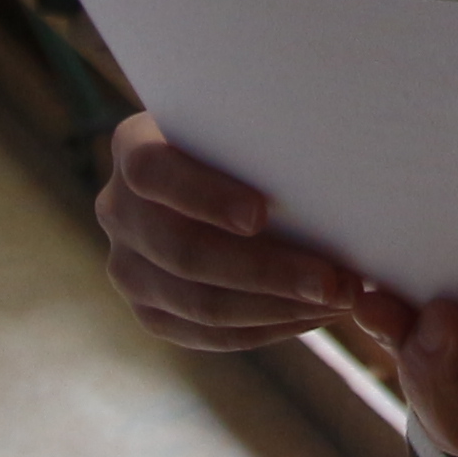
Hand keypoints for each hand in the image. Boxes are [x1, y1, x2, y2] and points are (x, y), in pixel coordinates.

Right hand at [95, 113, 383, 352]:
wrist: (220, 171)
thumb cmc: (249, 135)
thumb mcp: (247, 121)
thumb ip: (263, 136)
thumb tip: (335, 162)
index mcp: (132, 147)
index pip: (153, 172)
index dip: (204, 196)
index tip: (260, 215)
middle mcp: (117, 209)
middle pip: (183, 251)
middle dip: (267, 271)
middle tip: (335, 281)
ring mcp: (127, 267)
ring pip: (199, 304)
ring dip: (278, 307)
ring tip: (339, 301)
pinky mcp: (150, 311)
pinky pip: (207, 335)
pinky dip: (267, 328)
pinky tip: (313, 316)